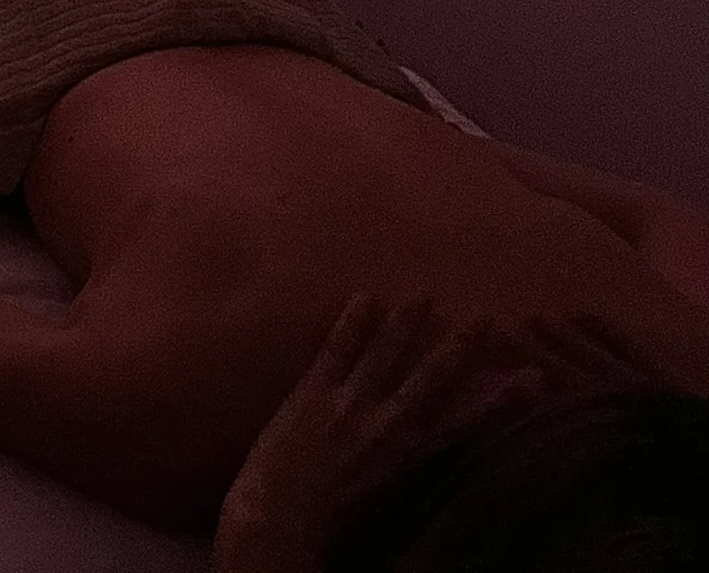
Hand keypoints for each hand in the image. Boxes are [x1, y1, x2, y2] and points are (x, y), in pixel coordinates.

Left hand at [214, 298, 540, 571]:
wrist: (282, 516)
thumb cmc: (337, 519)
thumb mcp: (393, 496)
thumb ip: (417, 466)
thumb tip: (438, 450)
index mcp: (413, 456)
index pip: (467, 421)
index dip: (501, 399)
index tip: (533, 377)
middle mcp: (390, 425)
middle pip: (433, 377)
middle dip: (461, 346)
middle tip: (486, 316)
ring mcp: (351, 403)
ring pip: (386, 353)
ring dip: (406, 322)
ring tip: (424, 295)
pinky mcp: (314, 390)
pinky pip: (338, 348)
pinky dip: (353, 322)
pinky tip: (365, 297)